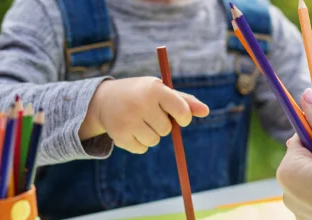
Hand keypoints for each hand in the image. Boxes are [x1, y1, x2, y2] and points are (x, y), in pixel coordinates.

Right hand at [79, 77, 209, 153]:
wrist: (105, 99)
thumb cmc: (142, 94)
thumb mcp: (162, 92)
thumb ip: (185, 101)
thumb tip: (206, 112)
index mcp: (155, 89)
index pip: (182, 111)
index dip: (184, 118)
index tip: (179, 117)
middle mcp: (140, 103)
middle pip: (167, 129)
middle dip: (162, 125)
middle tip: (149, 114)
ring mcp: (128, 120)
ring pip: (154, 141)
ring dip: (151, 135)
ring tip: (139, 121)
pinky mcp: (118, 135)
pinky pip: (142, 149)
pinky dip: (139, 143)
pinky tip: (130, 129)